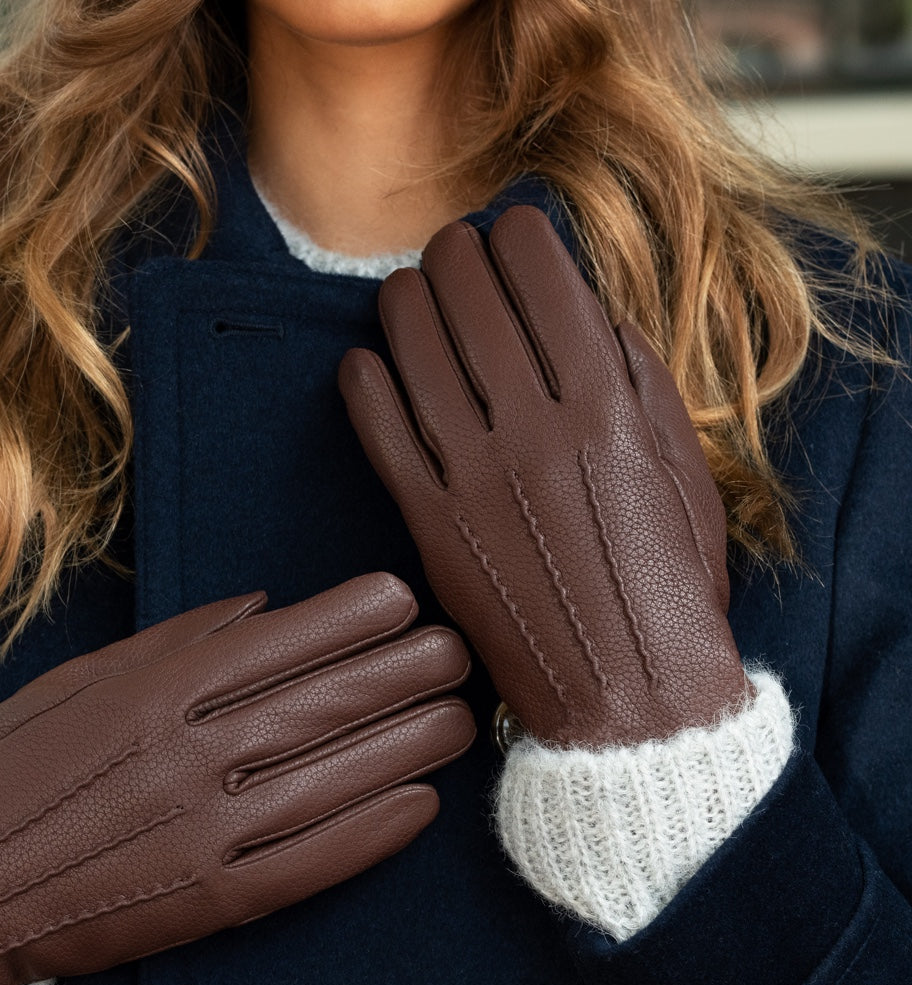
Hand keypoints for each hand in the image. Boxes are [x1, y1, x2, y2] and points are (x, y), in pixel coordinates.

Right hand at [0, 573, 473, 984]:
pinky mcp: (206, 903)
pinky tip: (419, 807)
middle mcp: (185, 756)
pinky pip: (305, 865)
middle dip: (401, 674)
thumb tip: (265, 606)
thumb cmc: (12, 770)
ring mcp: (199, 833)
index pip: (275, 645)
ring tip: (459, 720)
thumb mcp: (76, 681)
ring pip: (327, 780)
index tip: (403, 598)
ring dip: (405, 748)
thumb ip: (173, 641)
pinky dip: (367, 836)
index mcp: (152, 694)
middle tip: (461, 653)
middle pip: (318, 706)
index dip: (349, 619)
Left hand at [340, 207, 747, 747]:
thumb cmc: (667, 581)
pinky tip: (363, 361)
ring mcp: (473, 476)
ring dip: (403, 303)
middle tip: (450, 250)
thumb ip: (637, 380)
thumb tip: (588, 312)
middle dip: (455, 255)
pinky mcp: (431, 524)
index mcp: (606, 404)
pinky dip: (365, 386)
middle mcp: (533, 427)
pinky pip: (382, 435)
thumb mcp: (682, 468)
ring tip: (406, 290)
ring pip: (415, 354)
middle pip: (470, 301)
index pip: (542, 279)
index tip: (509, 230)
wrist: (628, 694)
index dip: (517, 236)